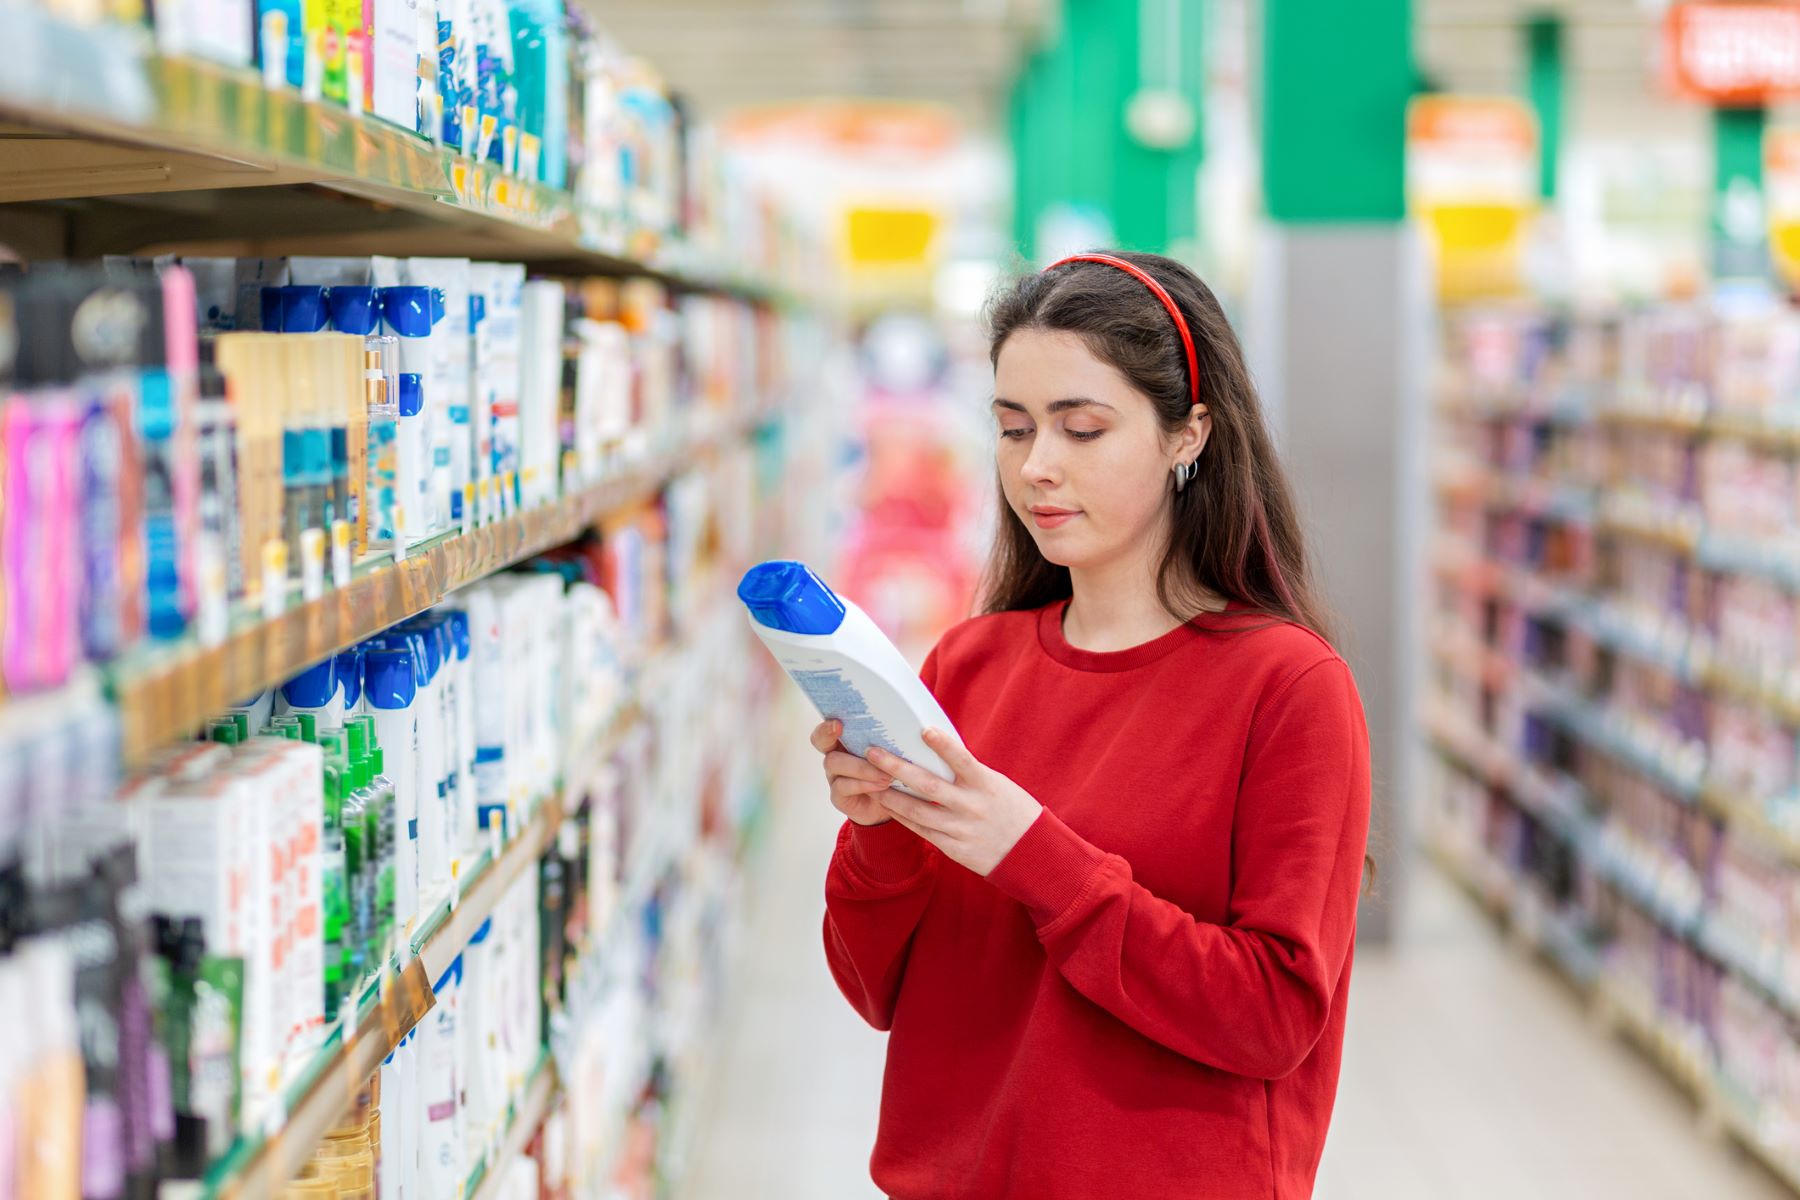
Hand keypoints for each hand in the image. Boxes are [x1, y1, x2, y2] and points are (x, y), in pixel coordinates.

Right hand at [812, 719, 895, 826]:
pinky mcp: (838, 796)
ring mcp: (835, 776)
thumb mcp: (894, 753)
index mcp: (848, 739)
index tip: (838, 723)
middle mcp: (837, 755)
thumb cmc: (892, 772)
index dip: (828, 724)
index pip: (830, 724)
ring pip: (834, 763)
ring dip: (862, 768)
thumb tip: (905, 724)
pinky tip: (881, 786)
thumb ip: (890, 739)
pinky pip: (842, 786)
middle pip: (822, 741)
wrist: (893, 805)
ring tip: (886, 775)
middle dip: (831, 737)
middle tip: (854, 739)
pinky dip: (864, 784)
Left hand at [865, 729, 1043, 876]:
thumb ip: (969, 773)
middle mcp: (972, 806)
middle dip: (897, 768)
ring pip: (918, 811)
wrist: (1032, 853)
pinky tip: (889, 806)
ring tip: (871, 782)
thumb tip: (939, 751)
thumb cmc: (1013, 811)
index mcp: (986, 785)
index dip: (943, 745)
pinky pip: (923, 831)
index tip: (924, 730)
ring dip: (891, 796)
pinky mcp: (955, 849)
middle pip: (928, 785)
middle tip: (872, 753)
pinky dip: (903, 818)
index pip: (962, 760)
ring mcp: (962, 829)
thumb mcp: (997, 785)